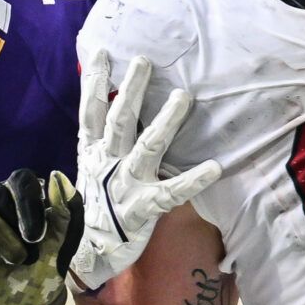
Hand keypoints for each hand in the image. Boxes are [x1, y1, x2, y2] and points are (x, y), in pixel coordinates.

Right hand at [0, 169, 82, 304]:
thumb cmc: (42, 268)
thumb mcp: (63, 243)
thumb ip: (67, 211)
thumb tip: (58, 177)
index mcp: (22, 194)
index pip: (21, 179)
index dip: (29, 204)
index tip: (37, 237)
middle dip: (15, 228)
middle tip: (26, 256)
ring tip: (13, 260)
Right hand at [72, 52, 221, 289]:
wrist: (91, 251)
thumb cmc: (98, 203)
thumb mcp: (90, 168)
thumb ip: (100, 140)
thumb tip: (111, 105)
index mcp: (91, 153)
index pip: (90, 113)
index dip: (93, 83)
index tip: (101, 53)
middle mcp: (106, 164)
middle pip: (119, 121)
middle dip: (130, 90)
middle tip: (144, 61)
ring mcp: (125, 186)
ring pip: (147, 147)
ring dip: (165, 121)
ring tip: (183, 97)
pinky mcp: (144, 208)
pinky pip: (172, 192)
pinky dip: (193, 179)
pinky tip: (214, 166)